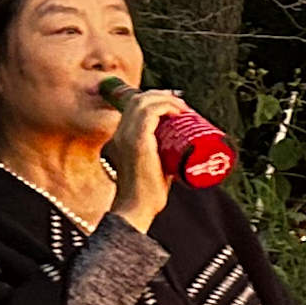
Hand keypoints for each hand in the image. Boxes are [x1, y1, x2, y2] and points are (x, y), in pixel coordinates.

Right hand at [101, 84, 183, 229]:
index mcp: (123, 136)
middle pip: (140, 99)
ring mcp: (127, 136)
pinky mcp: (136, 142)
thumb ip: (163, 156)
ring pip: (144, 102)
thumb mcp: (155, 166)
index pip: (136, 106)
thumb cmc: (147, 193)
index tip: (178, 106)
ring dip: (167, 99)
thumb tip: (184, 151)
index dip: (157, 100)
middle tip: (184, 107)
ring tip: (184, 109)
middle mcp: (121, 132)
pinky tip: (178, 111)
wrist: (136, 209)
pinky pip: (149, 113)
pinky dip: (165, 106)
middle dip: (164, 96)